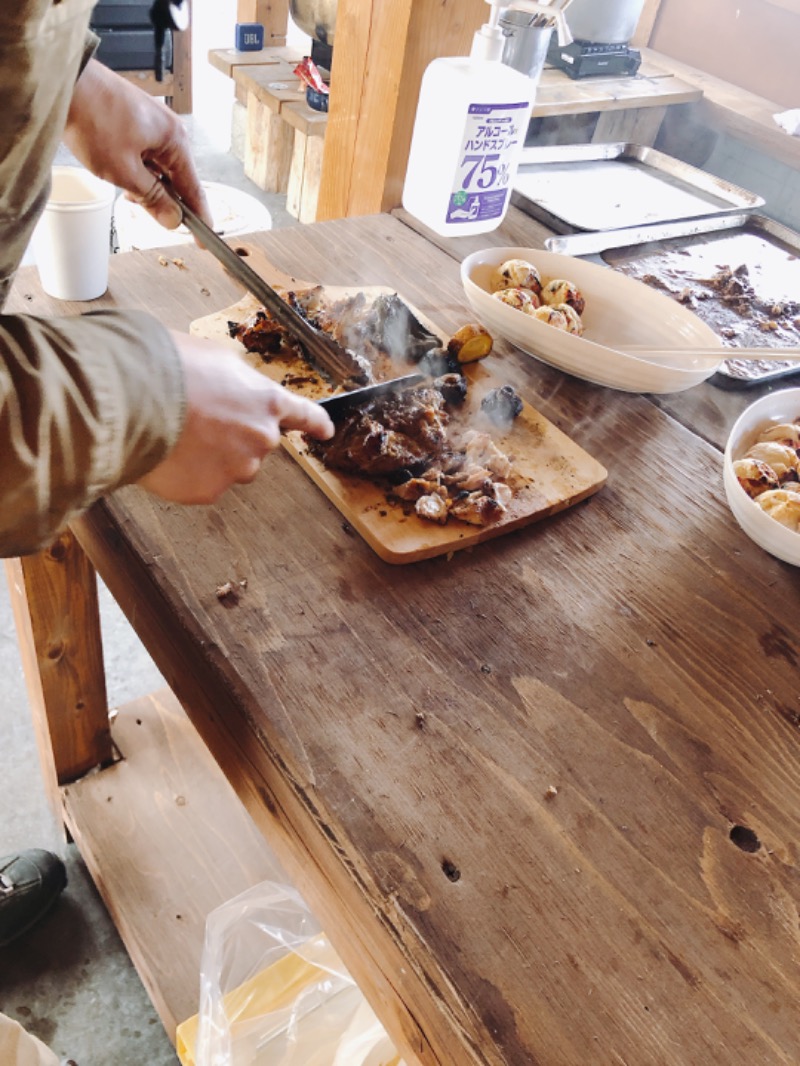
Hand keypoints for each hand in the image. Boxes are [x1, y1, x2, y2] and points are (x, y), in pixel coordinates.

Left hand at [63, 59, 210, 229]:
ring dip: (145, 183)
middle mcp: (169, 130)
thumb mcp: (124, 172)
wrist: (64, 81)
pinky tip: (118, 171)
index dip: (199, 218)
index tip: (204, 240)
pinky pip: (145, 154)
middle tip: (147, 212)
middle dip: (164, 199)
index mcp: (175, 141)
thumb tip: (173, 219)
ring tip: (122, 186)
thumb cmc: (93, 119)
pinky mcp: (135, 120)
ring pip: (158, 168)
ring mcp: (152, 123)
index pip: (194, 189)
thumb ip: (153, 198)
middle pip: (177, 179)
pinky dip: (136, 168)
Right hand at [137, 332, 334, 503]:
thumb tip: (235, 391)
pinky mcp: (209, 491)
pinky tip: (167, 453)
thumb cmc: (170, 368)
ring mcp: (237, 469)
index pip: (305, 415)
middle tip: (197, 420)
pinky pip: (200, 485)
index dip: (315, 424)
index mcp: (268, 402)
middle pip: (255, 444)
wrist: (133, 397)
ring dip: (208, 456)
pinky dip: (185, 474)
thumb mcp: (215, 358)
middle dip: (231, 436)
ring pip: (228, 467)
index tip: (325, 431)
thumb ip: (238, 382)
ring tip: (176, 434)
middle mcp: (262, 439)